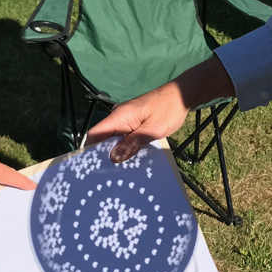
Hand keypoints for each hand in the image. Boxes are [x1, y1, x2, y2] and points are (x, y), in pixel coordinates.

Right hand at [87, 56, 234, 162]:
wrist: (181, 95)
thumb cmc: (168, 110)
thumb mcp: (152, 130)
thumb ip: (132, 143)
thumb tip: (113, 158)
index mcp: (119, 116)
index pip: (95, 134)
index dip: (90, 150)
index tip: (92, 168)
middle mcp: (118, 116)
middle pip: (102, 137)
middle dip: (102, 155)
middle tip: (106, 175)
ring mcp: (125, 118)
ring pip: (113, 138)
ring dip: (115, 152)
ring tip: (117, 171)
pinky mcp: (133, 121)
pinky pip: (123, 135)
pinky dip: (124, 146)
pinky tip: (129, 159)